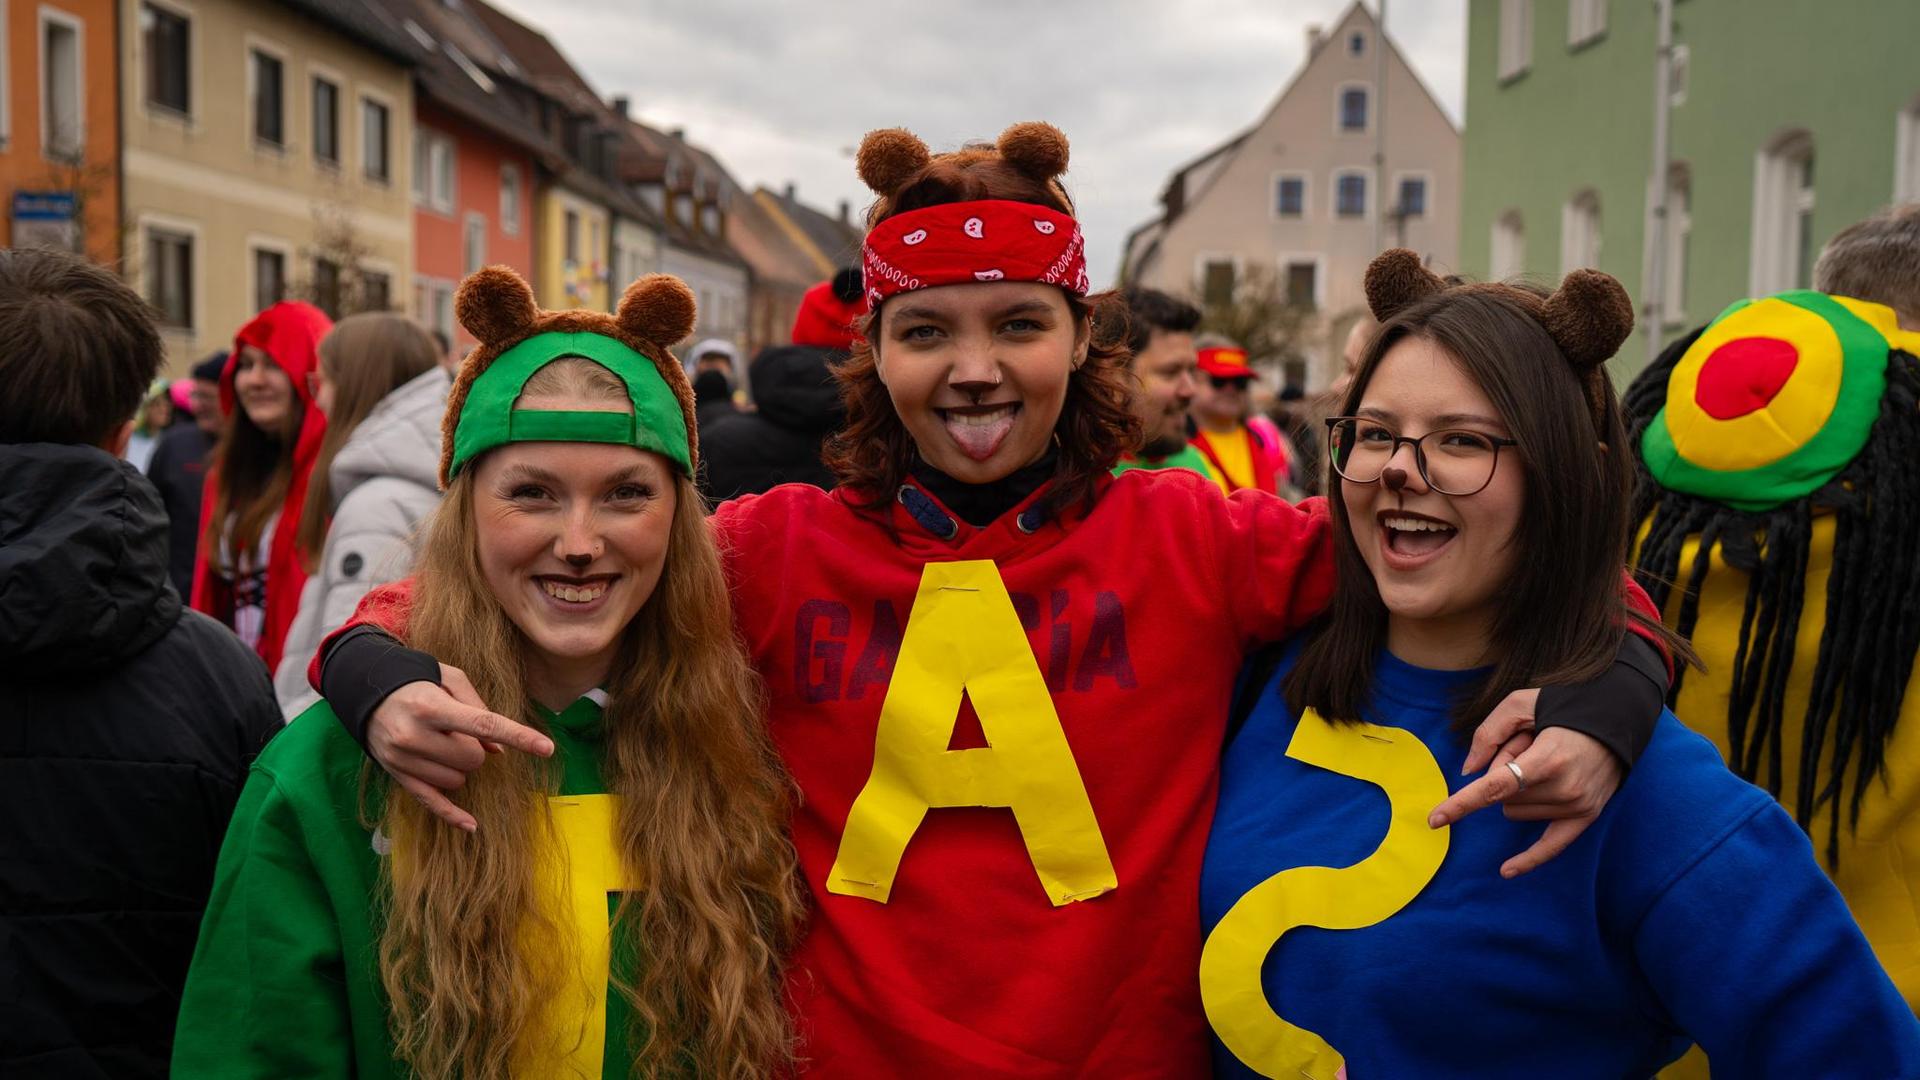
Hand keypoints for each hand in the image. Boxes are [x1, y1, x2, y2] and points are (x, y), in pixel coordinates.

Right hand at [367, 664, 553, 832]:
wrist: (365, 692)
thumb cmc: (417, 680)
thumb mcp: (450, 678)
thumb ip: (478, 708)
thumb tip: (499, 748)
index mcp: (431, 707)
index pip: (485, 725)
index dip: (519, 737)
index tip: (547, 749)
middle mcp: (414, 735)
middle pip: (473, 759)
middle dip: (477, 749)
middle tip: (459, 732)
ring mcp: (403, 759)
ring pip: (457, 780)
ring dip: (461, 767)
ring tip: (442, 744)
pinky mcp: (397, 775)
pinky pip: (431, 802)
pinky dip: (452, 815)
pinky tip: (471, 826)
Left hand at [1426, 688, 1624, 877]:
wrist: (1618, 717)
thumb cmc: (1565, 706)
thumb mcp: (1522, 702)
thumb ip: (1489, 733)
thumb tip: (1468, 772)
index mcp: (1547, 759)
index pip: (1495, 787)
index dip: (1462, 803)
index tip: (1435, 819)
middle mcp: (1565, 788)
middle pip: (1503, 798)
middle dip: (1505, 774)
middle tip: (1532, 747)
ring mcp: (1578, 805)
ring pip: (1517, 812)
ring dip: (1520, 792)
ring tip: (1545, 763)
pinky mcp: (1587, 816)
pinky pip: (1551, 845)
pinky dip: (1529, 859)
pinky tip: (1507, 870)